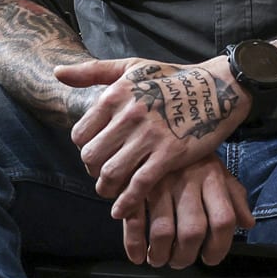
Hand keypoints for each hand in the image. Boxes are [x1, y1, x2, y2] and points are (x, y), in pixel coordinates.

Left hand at [62, 56, 249, 213]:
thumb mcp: (132, 67)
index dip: (84, 148)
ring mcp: (150, 137)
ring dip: (106, 188)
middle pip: (91, 157)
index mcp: (116, 96)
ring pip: (111, 173)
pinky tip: (121, 210)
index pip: (80, 135)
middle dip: (93, 170)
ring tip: (110, 191)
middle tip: (102, 174)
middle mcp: (129, 117)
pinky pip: (139, 184)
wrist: (219, 86)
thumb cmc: (174, 77)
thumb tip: (57, 73)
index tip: (96, 154)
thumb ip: (92, 71)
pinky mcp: (170, 154)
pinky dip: (127, 202)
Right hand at [120, 157, 254, 269]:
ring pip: (163, 231)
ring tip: (160, 259)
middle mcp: (189, 181)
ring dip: (161, 254)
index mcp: (213, 177)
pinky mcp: (134, 185)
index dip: (219, 246)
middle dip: (186, 255)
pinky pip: (133, 221)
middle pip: (193, 231)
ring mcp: (160, 183)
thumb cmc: (189, 157)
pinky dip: (134, 245)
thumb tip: (248, 223)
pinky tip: (139, 256)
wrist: (155, 126)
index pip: (224, 219)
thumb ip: (234, 197)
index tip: (210, 258)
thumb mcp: (217, 170)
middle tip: (181, 262)